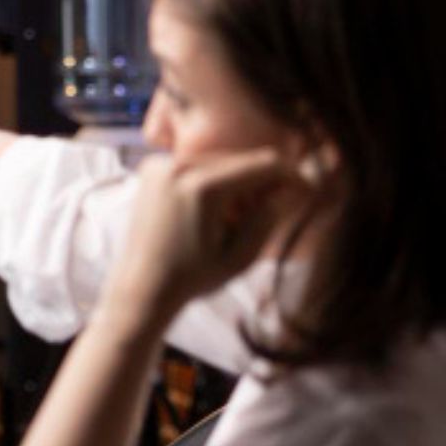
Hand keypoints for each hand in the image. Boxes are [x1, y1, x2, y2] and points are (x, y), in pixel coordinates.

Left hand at [109, 149, 307, 327]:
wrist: (141, 285)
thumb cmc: (193, 278)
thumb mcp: (241, 256)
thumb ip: (269, 218)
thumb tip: (293, 188)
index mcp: (203, 187)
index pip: (264, 163)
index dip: (290, 176)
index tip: (304, 192)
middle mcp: (178, 166)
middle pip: (241, 159)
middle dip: (260, 182)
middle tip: (266, 214)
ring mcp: (161, 163)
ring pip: (219, 161)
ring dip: (235, 182)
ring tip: (233, 219)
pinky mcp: (151, 167)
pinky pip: (196, 164)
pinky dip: (211, 181)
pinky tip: (210, 211)